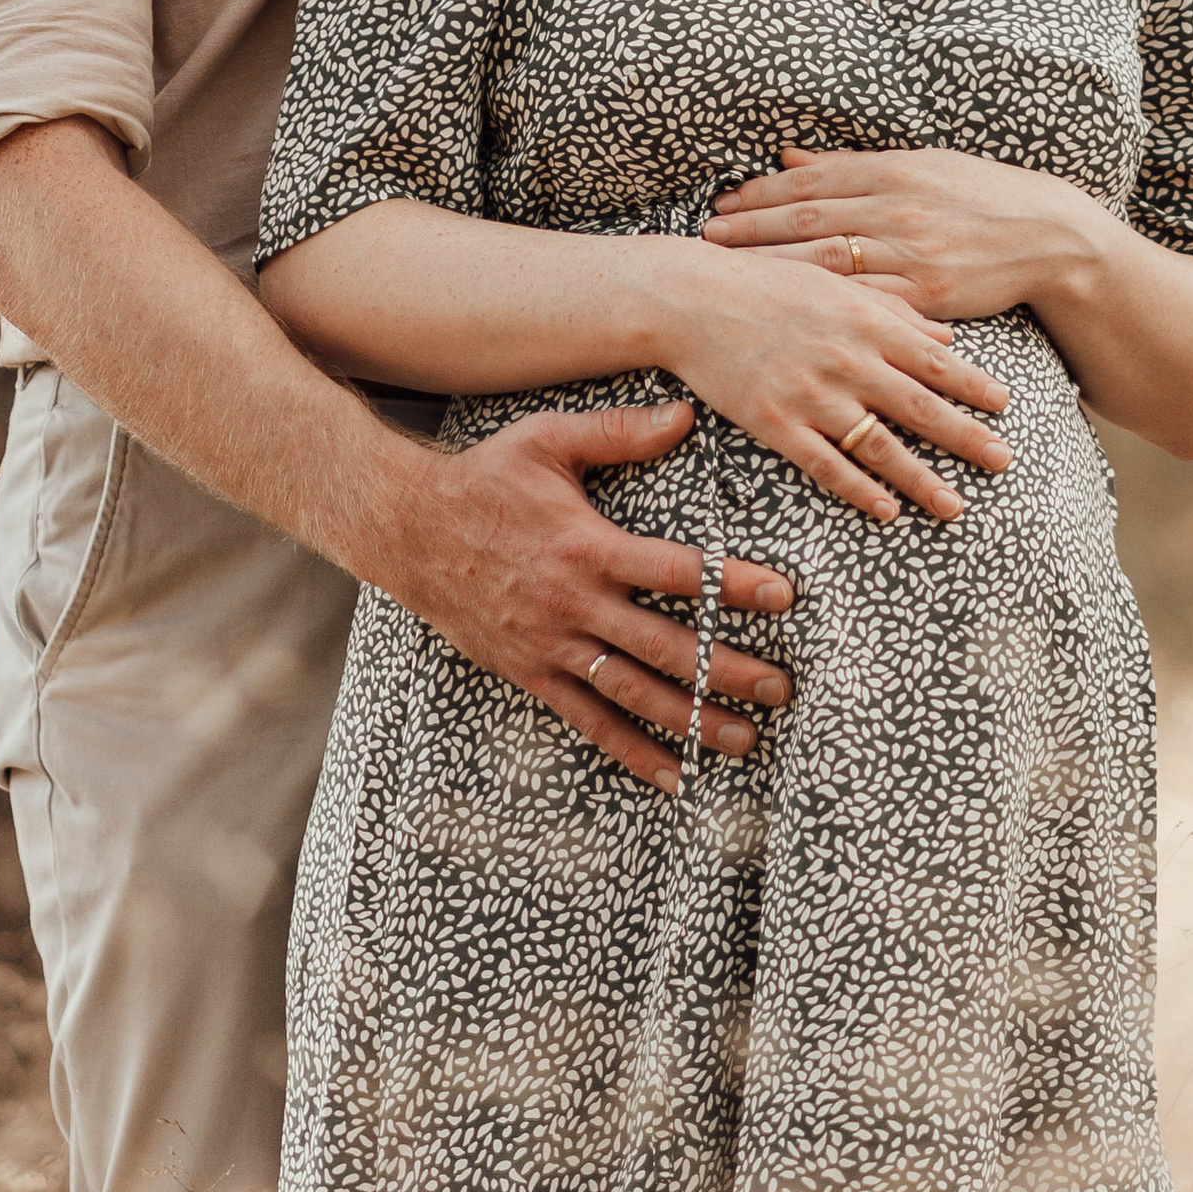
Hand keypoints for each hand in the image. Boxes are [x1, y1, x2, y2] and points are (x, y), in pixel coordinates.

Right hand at [387, 401, 797, 797]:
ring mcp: (552, 646)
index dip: (733, 584)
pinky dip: (633, 752)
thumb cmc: (484, 480)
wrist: (408, 530)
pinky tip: (674, 776)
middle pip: (666, 646)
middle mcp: (574, 604)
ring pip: (634, 693)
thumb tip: (686, 415)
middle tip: (782, 687)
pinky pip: (588, 721)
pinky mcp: (532, 673)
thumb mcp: (548, 441)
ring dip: (692, 719)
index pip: (677, 571)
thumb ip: (618, 433)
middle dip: (729, 669)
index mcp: (587, 546)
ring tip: (746, 737)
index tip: (784, 596)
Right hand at [641, 242, 1012, 528]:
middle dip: (966, 437)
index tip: (1006, 405)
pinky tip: (886, 511)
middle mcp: (845, 360)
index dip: (972, 384)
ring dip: (922, 480)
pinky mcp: (776, 424)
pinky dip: (860, 490)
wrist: (692, 299)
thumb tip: (946, 336)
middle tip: (1004, 461)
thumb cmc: (764, 282)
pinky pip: (826, 465)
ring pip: (879, 447)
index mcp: (862, 320)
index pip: (932, 359)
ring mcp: (811, 395)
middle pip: (918, 408)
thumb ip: (892, 309)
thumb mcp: (833, 281)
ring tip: (956, 507)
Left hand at [707, 143, 1108, 324]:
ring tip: (733, 272)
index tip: (722, 203)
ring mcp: (913, 252)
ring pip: (829, 259)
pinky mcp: (928, 295)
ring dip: (775, 265)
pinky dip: (826, 303)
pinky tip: (793, 309)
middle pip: (809, 218)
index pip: (812, 181)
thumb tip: (789, 155)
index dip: (761, 192)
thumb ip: (851, 165)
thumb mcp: (920, 164)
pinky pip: (868, 301)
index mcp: (893, 171)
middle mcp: (897, 208)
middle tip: (708, 238)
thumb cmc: (981, 195)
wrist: (1049, 236)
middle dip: (752, 228)